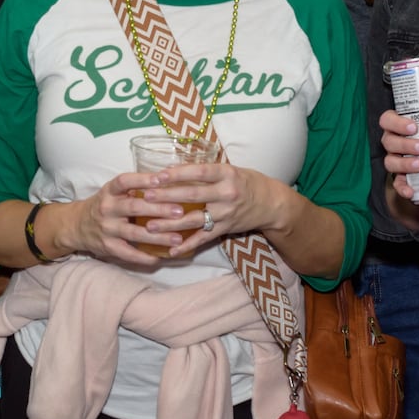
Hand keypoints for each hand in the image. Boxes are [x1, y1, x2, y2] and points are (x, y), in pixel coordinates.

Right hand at [61, 173, 184, 267]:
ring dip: (158, 236)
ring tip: (178, 238)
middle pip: (134, 207)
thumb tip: (168, 179)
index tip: (161, 179)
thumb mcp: (113, 192)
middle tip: (180, 211)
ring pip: (135, 233)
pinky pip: (128, 254)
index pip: (124, 181)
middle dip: (158, 210)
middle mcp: (107, 209)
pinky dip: (145, 257)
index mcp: (109, 191)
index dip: (142, 179)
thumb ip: (135, 188)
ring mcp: (107, 229)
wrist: (77, 225)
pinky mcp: (108, 247)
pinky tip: (160, 258)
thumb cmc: (105, 206)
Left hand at [140, 163, 275, 257]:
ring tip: (150, 226)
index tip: (158, 175)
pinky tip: (171, 250)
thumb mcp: (230, 170)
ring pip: (194, 219)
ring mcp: (226, 214)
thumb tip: (173, 168)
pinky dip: (187, 245)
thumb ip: (206, 171)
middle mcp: (226, 194)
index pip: (199, 172)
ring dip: (170, 224)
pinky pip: (203, 239)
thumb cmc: (247, 182)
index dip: (178, 173)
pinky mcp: (225, 229)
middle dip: (168, 197)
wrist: (272, 204)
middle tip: (147, 197)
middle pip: (193, 195)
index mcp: (226, 174)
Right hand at [378, 108, 418, 229]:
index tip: (414, 127)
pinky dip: (402, 188)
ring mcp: (394, 160)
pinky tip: (411, 191)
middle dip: (405, 144)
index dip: (397, 122)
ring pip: (390, 161)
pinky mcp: (399, 177)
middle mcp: (392, 142)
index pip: (388, 120)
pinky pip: (396, 183)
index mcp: (399, 126)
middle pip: (389, 141)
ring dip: (404, 164)